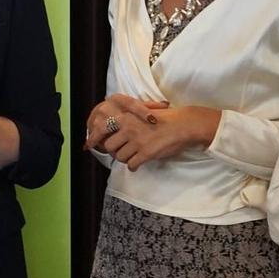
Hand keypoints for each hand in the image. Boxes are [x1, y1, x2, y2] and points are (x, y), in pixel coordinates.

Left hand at [94, 98, 218, 170]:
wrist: (183, 124)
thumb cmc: (166, 118)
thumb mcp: (143, 111)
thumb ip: (129, 118)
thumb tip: (115, 126)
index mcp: (126, 116)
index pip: (103, 128)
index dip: (97, 138)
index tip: (94, 144)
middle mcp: (128, 128)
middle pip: (109, 146)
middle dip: (115, 150)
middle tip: (122, 151)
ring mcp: (137, 141)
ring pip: (120, 157)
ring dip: (125, 159)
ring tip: (133, 157)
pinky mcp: (146, 153)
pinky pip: (132, 165)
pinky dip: (134, 166)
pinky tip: (139, 164)